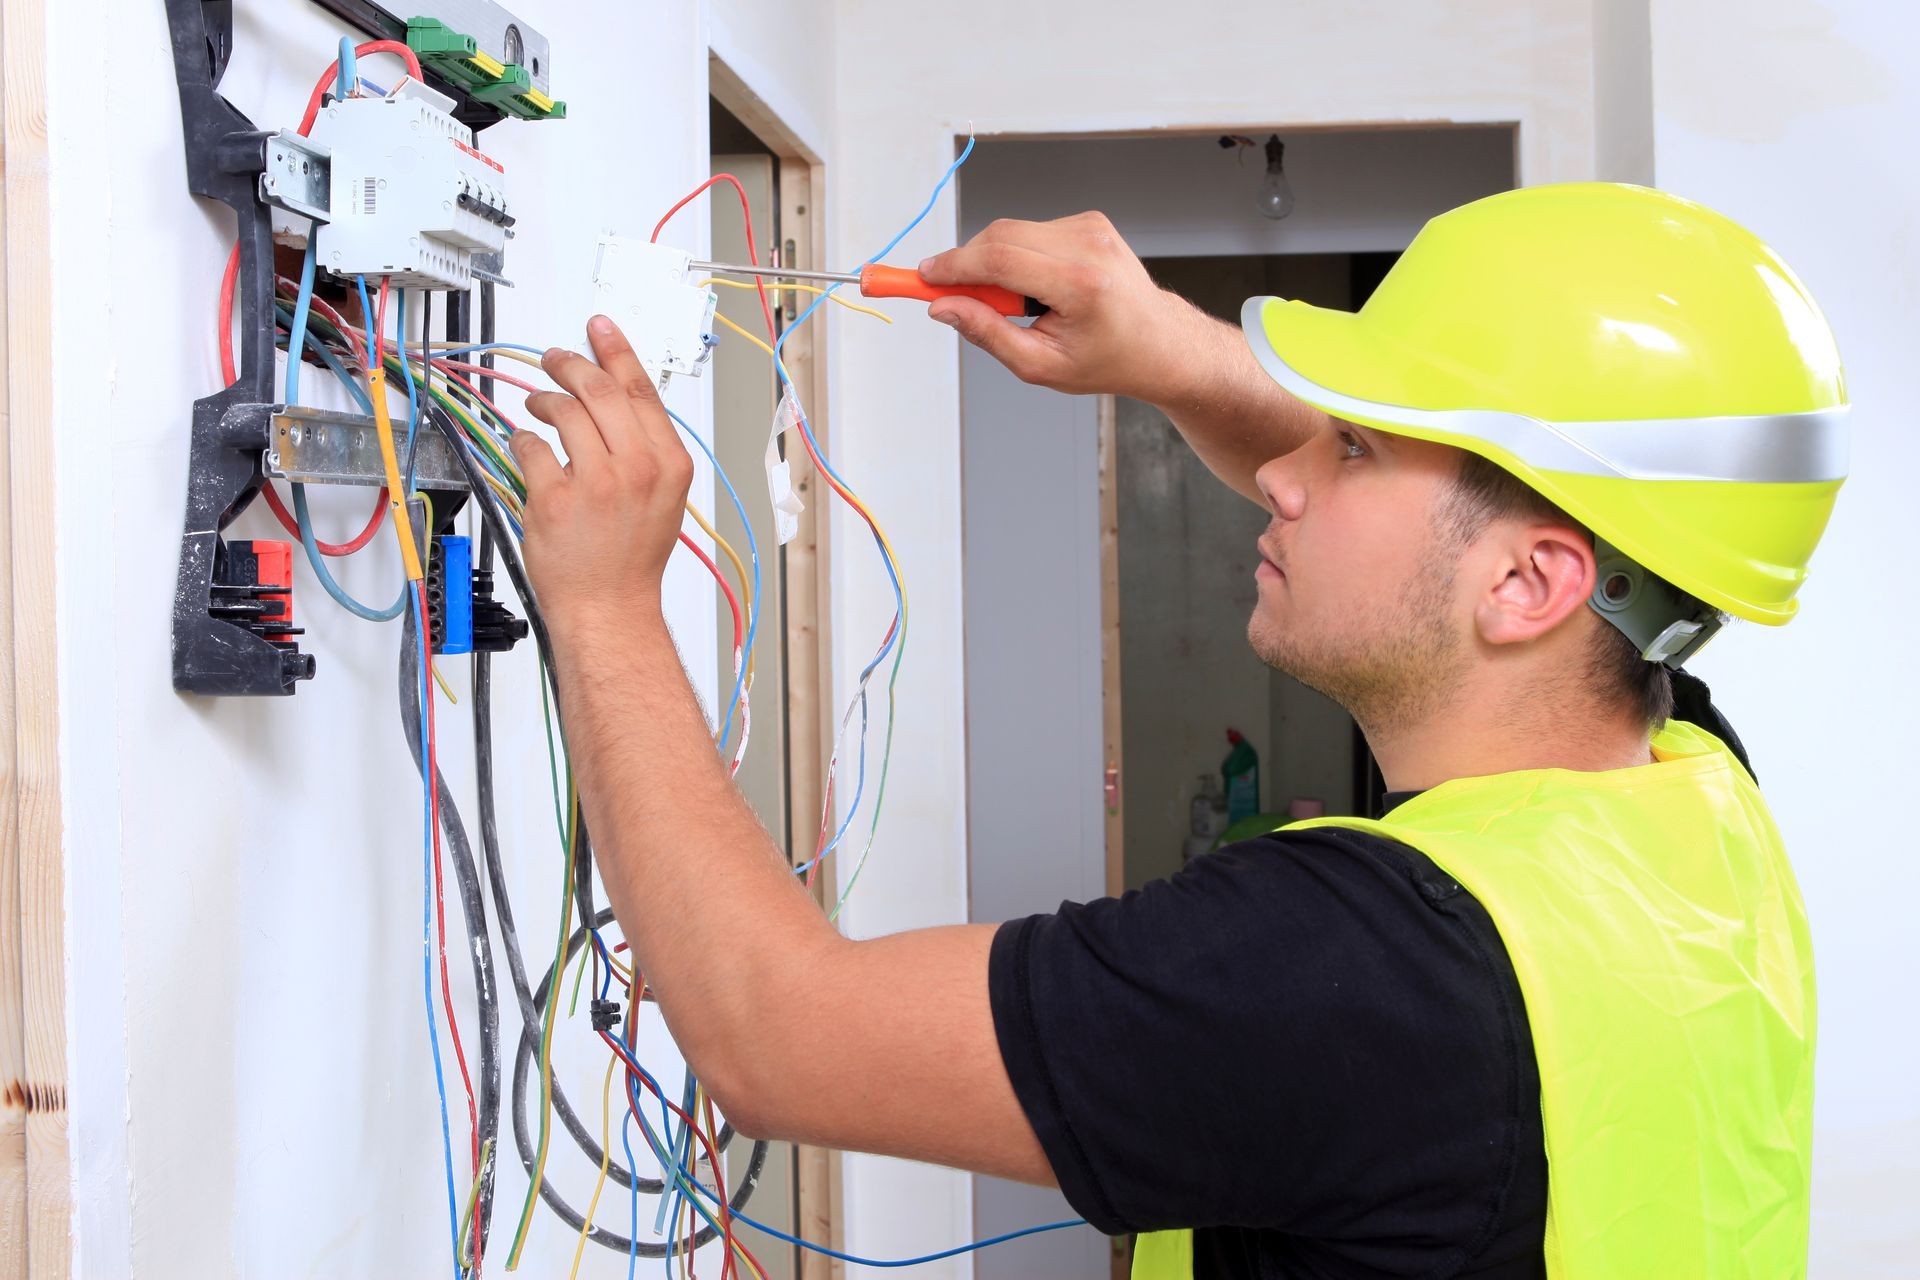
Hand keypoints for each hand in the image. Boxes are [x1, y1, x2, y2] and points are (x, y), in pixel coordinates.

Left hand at [511, 316, 693, 634]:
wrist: (609, 607)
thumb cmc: (632, 558)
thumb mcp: (663, 496)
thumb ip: (645, 447)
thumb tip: (613, 397)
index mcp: (669, 464)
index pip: (640, 390)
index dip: (616, 350)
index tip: (599, 327)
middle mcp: (637, 469)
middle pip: (598, 390)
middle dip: (571, 365)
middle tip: (555, 359)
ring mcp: (595, 484)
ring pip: (562, 412)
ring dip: (544, 401)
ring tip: (538, 406)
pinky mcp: (554, 499)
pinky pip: (530, 448)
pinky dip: (523, 441)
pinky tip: (525, 446)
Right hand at [917, 211, 1209, 402]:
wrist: (1158, 342)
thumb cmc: (1107, 359)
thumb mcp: (1041, 365)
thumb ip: (987, 333)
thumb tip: (943, 307)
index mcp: (1081, 285)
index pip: (999, 259)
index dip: (953, 266)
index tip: (923, 276)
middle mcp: (1089, 247)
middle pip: (1000, 237)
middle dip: (964, 263)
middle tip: (948, 294)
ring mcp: (1091, 228)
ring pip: (1012, 231)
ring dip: (995, 263)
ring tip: (1016, 304)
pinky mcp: (1089, 220)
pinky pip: (1031, 231)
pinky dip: (1019, 256)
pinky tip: (1037, 287)